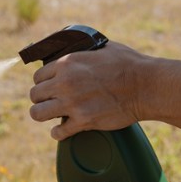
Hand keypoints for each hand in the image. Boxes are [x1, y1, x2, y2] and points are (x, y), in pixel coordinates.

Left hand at [29, 41, 143, 139]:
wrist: (145, 86)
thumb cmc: (128, 65)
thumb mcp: (101, 48)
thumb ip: (82, 53)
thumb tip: (75, 52)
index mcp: (67, 63)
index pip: (38, 76)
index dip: (42, 83)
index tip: (48, 88)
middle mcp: (65, 83)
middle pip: (34, 95)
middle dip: (41, 99)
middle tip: (50, 102)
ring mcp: (73, 103)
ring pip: (37, 114)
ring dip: (43, 116)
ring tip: (51, 116)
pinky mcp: (83, 121)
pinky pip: (58, 132)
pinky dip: (58, 133)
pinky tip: (62, 131)